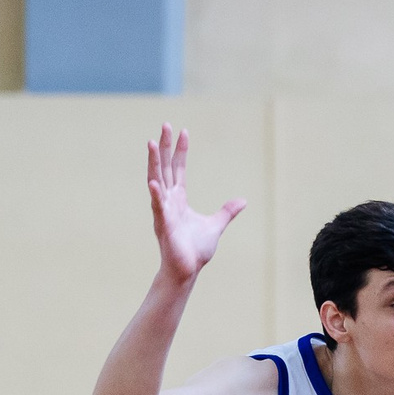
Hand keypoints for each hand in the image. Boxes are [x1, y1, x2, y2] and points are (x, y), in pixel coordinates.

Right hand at [147, 125, 247, 282]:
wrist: (187, 270)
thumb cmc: (195, 250)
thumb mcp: (216, 225)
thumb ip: (227, 212)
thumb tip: (243, 201)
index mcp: (179, 199)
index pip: (178, 169)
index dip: (180, 150)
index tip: (183, 131)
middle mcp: (168, 201)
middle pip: (165, 168)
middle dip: (164, 146)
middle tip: (165, 124)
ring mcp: (164, 211)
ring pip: (157, 181)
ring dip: (154, 162)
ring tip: (151, 143)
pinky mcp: (164, 225)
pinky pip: (158, 208)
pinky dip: (156, 195)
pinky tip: (153, 182)